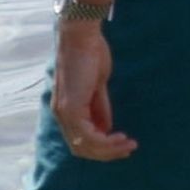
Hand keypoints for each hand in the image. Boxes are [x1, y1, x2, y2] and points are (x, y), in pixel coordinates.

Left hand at [52, 23, 136, 161]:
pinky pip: (87, 135)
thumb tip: (106, 128)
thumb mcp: (97, 85)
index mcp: (66, 109)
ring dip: (108, 149)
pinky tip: (120, 136)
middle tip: (128, 149)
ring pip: (84, 145)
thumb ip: (99, 107)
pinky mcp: (71, 108)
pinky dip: (105, 141)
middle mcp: (61, 115)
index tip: (122, 143)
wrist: (81, 36)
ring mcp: (64, 113)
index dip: (101, 147)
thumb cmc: (90, 54)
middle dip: (106, 153)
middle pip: (81, 148)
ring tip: (128, 144)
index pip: (80, 139)